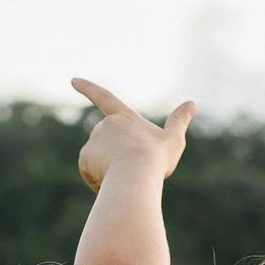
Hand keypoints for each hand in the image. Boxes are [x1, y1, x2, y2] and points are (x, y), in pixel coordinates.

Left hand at [72, 79, 194, 192]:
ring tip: (125, 177)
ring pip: (99, 161)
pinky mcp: (85, 156)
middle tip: (134, 171)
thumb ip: (179, 121)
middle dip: (115, 159)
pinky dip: (98, 181)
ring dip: (108, 171)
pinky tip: (112, 184)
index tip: (73, 80)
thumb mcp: (173, 139)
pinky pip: (90, 173)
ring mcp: (94, 140)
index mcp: (124, 117)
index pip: (104, 97)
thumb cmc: (156, 157)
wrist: (136, 174)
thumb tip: (191, 104)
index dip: (89, 88)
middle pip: (106, 145)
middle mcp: (105, 125)